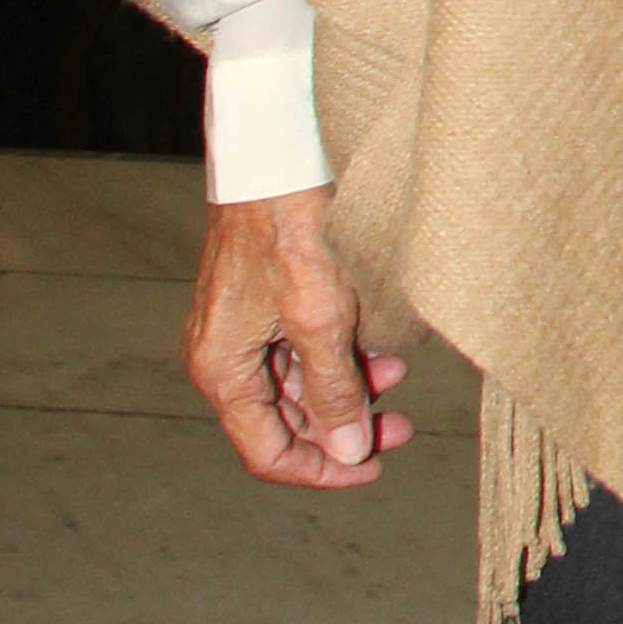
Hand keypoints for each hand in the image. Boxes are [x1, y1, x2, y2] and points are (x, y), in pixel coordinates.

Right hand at [184, 187, 413, 488]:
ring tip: (395, 374)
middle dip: (344, 429)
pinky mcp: (266, 304)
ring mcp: (243, 329)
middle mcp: (223, 356)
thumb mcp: (319, 317)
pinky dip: (342, 358)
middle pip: (284, 423)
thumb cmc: (291, 227)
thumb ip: (333, 390)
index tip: (373, 466)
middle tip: (402, 425)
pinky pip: (303, 351)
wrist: (276, 153)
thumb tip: (347, 452)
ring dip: (350, 390)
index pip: (266, 452)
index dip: (321, 470)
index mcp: (221, 369)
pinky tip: (378, 346)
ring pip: (300, 387)